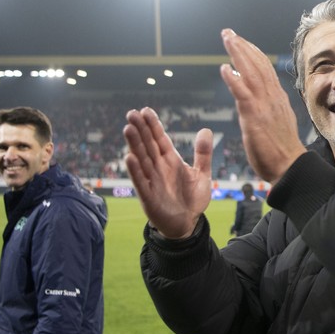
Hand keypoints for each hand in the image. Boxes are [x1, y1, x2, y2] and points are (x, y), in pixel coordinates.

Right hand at [123, 107, 213, 238]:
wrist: (187, 223)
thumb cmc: (192, 198)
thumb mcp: (202, 174)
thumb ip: (203, 153)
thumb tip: (206, 129)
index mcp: (171, 160)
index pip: (160, 139)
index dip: (153, 125)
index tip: (145, 110)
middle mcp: (159, 168)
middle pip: (148, 145)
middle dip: (140, 130)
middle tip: (132, 113)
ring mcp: (153, 181)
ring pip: (142, 160)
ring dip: (135, 145)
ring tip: (128, 129)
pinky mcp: (149, 197)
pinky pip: (141, 182)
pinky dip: (136, 171)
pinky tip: (129, 157)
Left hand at [219, 29, 306, 184]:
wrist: (289, 166)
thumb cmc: (281, 150)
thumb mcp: (278, 121)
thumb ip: (270, 107)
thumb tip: (262, 100)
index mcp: (276, 98)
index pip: (264, 68)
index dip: (252, 52)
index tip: (241, 42)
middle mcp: (272, 97)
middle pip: (257, 64)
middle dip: (242, 46)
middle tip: (228, 33)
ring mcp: (264, 105)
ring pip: (251, 72)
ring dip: (238, 53)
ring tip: (227, 39)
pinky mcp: (255, 116)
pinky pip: (243, 93)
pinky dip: (233, 79)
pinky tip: (225, 67)